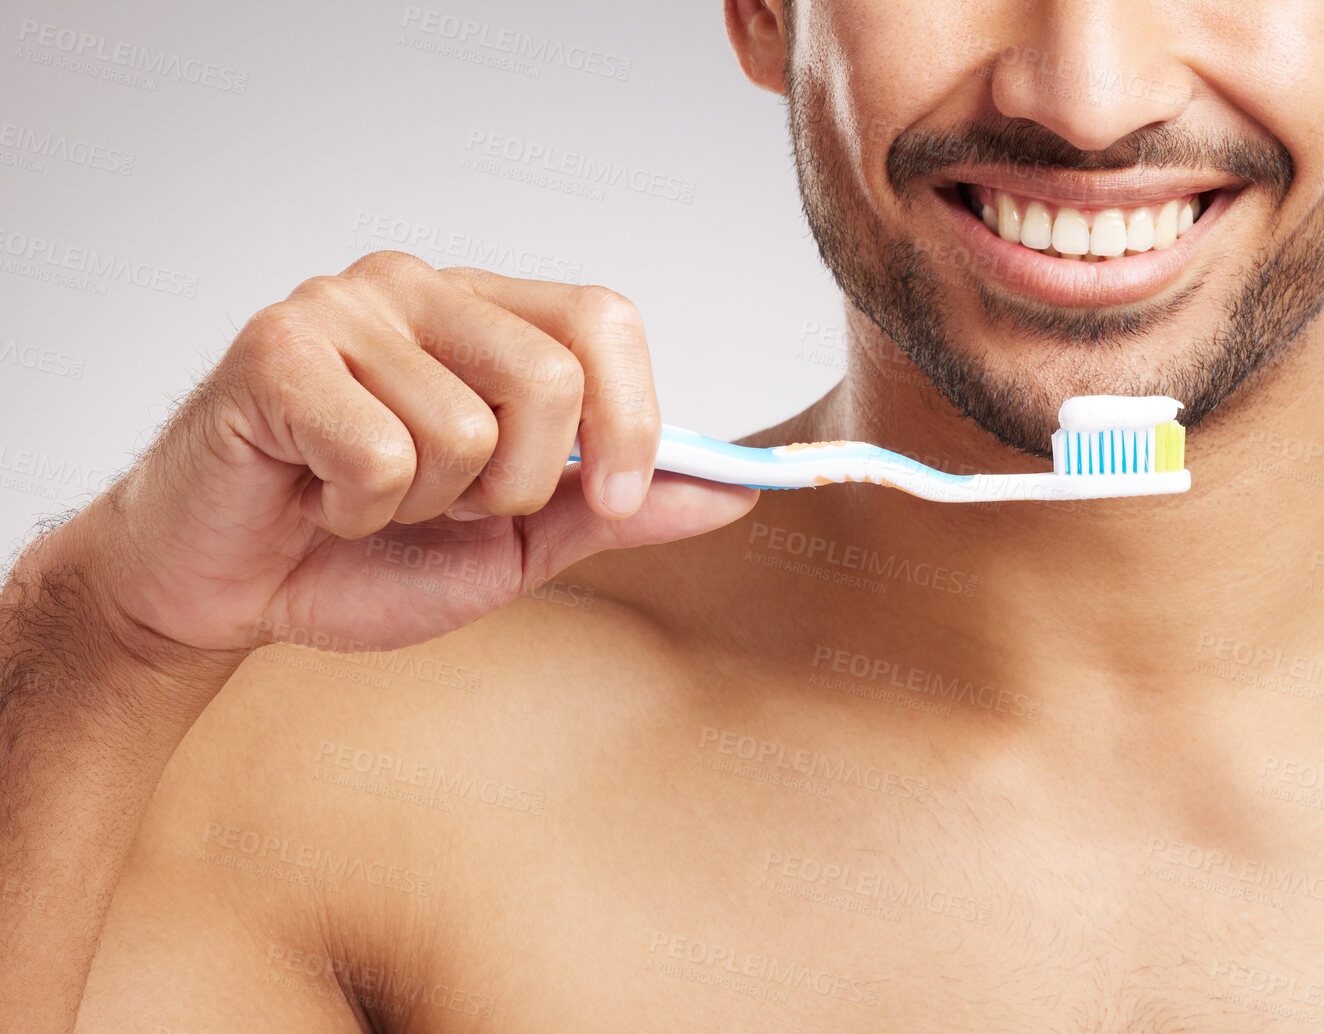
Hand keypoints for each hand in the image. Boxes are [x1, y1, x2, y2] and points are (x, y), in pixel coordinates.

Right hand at [77, 251, 756, 655]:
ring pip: (467, 427)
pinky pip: (382, 451)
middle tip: (451, 507)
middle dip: (521, 486)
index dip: (636, 420)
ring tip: (370, 500)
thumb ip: (619, 506)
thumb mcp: (521, 541)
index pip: (604, 319)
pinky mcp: (274, 349)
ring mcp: (342, 307)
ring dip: (427, 505)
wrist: (227, 593)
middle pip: (551, 376)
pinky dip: (359, 509)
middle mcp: (419, 288)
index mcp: (487, 314)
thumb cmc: (363, 554)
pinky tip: (318, 497)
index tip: (619, 502)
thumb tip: (732, 490)